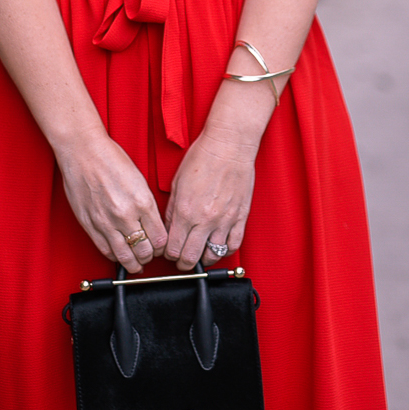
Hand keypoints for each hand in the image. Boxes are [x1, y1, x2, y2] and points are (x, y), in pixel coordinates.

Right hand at [54, 130, 167, 273]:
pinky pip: (105, 250)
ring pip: (125, 257)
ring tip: (136, 262)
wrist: (83, 151)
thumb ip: (146, 205)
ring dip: (133, 263)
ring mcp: (106, 222)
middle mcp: (125, 215)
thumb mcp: (139, 179)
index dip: (162, 246)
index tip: (160, 245)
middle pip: (144, 252)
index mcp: (142, 201)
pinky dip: (115, 256)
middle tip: (149, 253)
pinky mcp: (90, 225)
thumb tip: (152, 226)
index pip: (160, 239)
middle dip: (149, 256)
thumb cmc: (110, 158)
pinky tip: (119, 253)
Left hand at [163, 125, 256, 270]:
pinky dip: (225, 251)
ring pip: (213, 256)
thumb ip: (172, 210)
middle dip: (183, 263)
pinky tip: (218, 246)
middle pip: (191, 258)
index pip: (173, 249)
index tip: (169, 252)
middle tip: (182, 259)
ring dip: (204, 259)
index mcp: (185, 211)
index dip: (168, 255)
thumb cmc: (202, 157)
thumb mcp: (177, 183)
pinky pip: (233, 246)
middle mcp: (204, 220)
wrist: (228, 146)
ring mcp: (224, 220)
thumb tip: (169, 229)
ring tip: (200, 253)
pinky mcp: (240, 218)